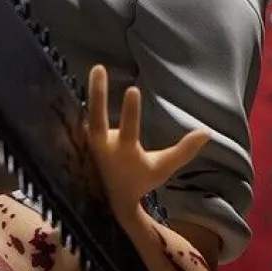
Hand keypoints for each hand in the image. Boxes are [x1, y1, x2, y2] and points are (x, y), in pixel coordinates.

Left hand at [84, 64, 209, 224]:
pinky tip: (63, 81)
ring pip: (85, 115)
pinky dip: (71, 105)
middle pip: (97, 117)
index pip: (129, 128)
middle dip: (98, 93)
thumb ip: (183, 151)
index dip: (130, 111)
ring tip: (95, 68)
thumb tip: (207, 132)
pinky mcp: (79, 141)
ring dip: (88, 94)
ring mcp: (88, 143)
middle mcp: (103, 146)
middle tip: (99, 68)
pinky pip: (74, 120)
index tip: (132, 89)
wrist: (110, 202)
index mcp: (125, 151)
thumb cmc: (140, 180)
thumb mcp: (163, 168)